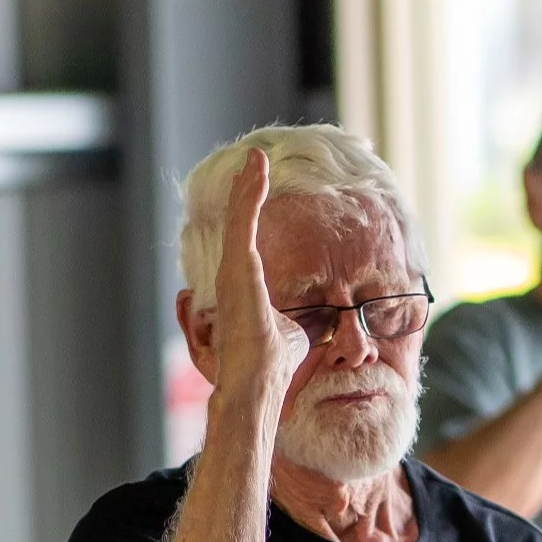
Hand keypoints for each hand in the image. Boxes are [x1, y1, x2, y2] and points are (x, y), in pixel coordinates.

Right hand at [211, 149, 308, 398]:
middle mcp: (234, 276)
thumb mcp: (289, 335)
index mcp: (245, 287)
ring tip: (255, 158)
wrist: (257, 382)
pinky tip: (257, 167)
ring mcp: (233, 271)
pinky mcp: (238, 268)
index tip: (259, 190)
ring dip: (248, 185)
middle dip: (246, 192)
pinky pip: (244, 220)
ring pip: (240, 216)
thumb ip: (293, 322)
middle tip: (253, 163)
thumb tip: (309, 325)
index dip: (254, 215)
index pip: (249, 242)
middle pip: (240, 223)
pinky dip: (250, 191)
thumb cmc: (271, 366)